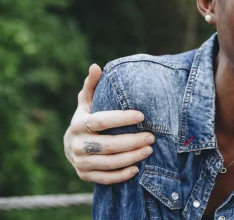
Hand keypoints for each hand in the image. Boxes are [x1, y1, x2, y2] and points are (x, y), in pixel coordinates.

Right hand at [63, 64, 154, 183]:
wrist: (70, 145)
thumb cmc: (86, 118)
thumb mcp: (86, 102)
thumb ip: (92, 85)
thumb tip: (96, 66)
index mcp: (78, 124)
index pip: (101, 121)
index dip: (122, 118)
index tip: (142, 116)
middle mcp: (76, 144)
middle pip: (108, 145)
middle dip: (132, 141)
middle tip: (152, 136)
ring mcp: (80, 162)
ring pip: (109, 163)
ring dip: (132, 157)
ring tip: (149, 150)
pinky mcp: (84, 175)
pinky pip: (105, 178)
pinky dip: (122, 175)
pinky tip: (137, 168)